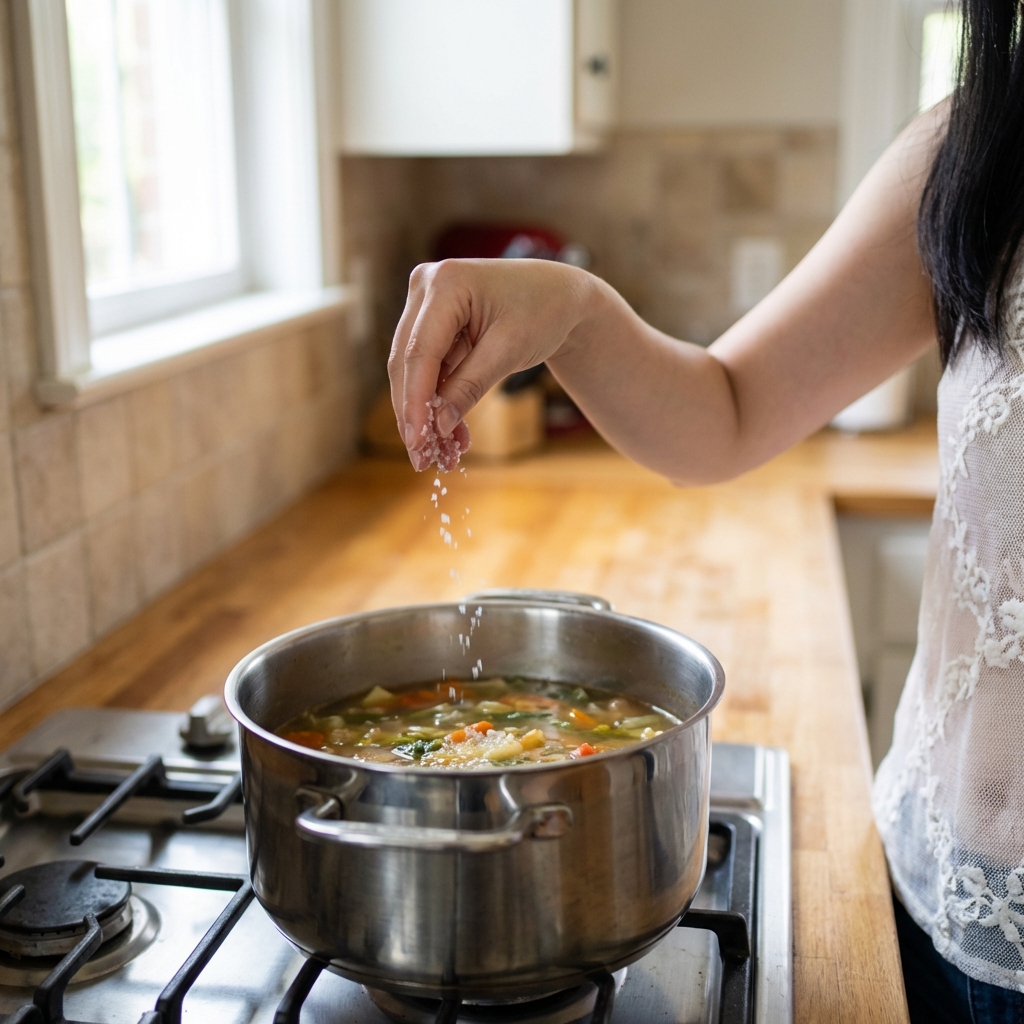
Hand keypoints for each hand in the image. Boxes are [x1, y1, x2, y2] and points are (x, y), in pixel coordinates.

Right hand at [388, 258, 592, 469]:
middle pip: (407, 362)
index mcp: (446, 283)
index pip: (420, 352)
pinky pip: (429, 371)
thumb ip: (470, 386)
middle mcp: (426, 287)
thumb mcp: (510, 351)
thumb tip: (438, 426)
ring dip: (426, 415)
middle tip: (421, 460)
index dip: (415, 401)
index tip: (417, 442)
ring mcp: (425, 305)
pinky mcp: (432, 326)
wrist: (561, 296)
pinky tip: (451, 437)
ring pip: (414, 371)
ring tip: (439, 457)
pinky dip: (440, 404)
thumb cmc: (543, 312)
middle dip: (414, 415)